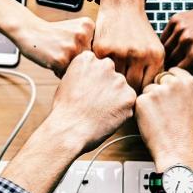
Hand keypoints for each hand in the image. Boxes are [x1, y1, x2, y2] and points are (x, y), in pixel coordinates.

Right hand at [1, 51, 134, 192]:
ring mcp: (117, 81)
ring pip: (123, 90)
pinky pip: (130, 104)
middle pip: (114, 75)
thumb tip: (86, 71)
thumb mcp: (66, 83)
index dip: (97, 80)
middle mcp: (104, 66)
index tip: (91, 92)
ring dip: (115, 102)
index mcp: (86, 59)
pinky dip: (122, 113)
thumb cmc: (61, 113)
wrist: (66, 133)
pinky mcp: (128, 98)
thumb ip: (81, 73)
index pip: (100, 63)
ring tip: (99, 114)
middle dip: (108, 90)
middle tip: (95, 106)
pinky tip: (107, 119)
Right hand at [15, 17, 94, 76]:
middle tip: (63, 50)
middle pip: (88, 60)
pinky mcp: (61, 59)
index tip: (72, 45)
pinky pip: (66, 74)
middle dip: (77, 60)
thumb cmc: (52, 33)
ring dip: (68, 67)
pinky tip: (52, 59)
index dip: (83, 52)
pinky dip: (59, 71)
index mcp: (89, 26)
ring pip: (78, 68)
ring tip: (57, 55)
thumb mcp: (75, 29)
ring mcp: (72, 48)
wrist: (29, 31)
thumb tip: (102, 66)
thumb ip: (89, 42)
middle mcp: (82, 35)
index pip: (96, 50)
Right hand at [93, 0, 164, 90]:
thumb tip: (150, 96)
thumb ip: (154, 70)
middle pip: (133, 87)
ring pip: (116, 80)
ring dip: (113, 83)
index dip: (141, 93)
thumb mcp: (154, 47)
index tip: (135, 94)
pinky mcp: (103, 49)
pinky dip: (102, 72)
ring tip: (111, 84)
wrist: (122, 5)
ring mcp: (120, 52)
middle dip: (127, 91)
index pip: (148, 86)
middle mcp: (139, 54)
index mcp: (155, 56)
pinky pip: (102, 70)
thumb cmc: (138, 30)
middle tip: (121, 92)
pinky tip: (102, 72)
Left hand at [135, 67, 192, 171]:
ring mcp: (158, 91)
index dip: (168, 84)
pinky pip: (138, 100)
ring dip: (149, 100)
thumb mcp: (191, 102)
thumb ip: (181, 87)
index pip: (172, 71)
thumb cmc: (183, 130)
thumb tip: (166, 78)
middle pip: (158, 79)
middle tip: (165, 110)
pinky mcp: (144, 100)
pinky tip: (152, 121)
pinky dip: (142, 110)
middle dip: (158, 90)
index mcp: (189, 82)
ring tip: (160, 117)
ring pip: (147, 89)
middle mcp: (175, 83)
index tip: (170, 96)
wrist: (176, 149)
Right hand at [161, 0, 192, 79]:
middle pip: (170, 62)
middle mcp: (187, 41)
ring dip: (169, 54)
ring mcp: (180, 29)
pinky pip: (164, 37)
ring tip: (178, 54)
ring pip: (165, 50)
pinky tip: (176, 43)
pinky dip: (167, 42)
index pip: (179, 73)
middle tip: (179, 64)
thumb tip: (186, 79)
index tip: (183, 73)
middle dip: (174, 65)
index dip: (181, 75)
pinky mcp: (176, 20)